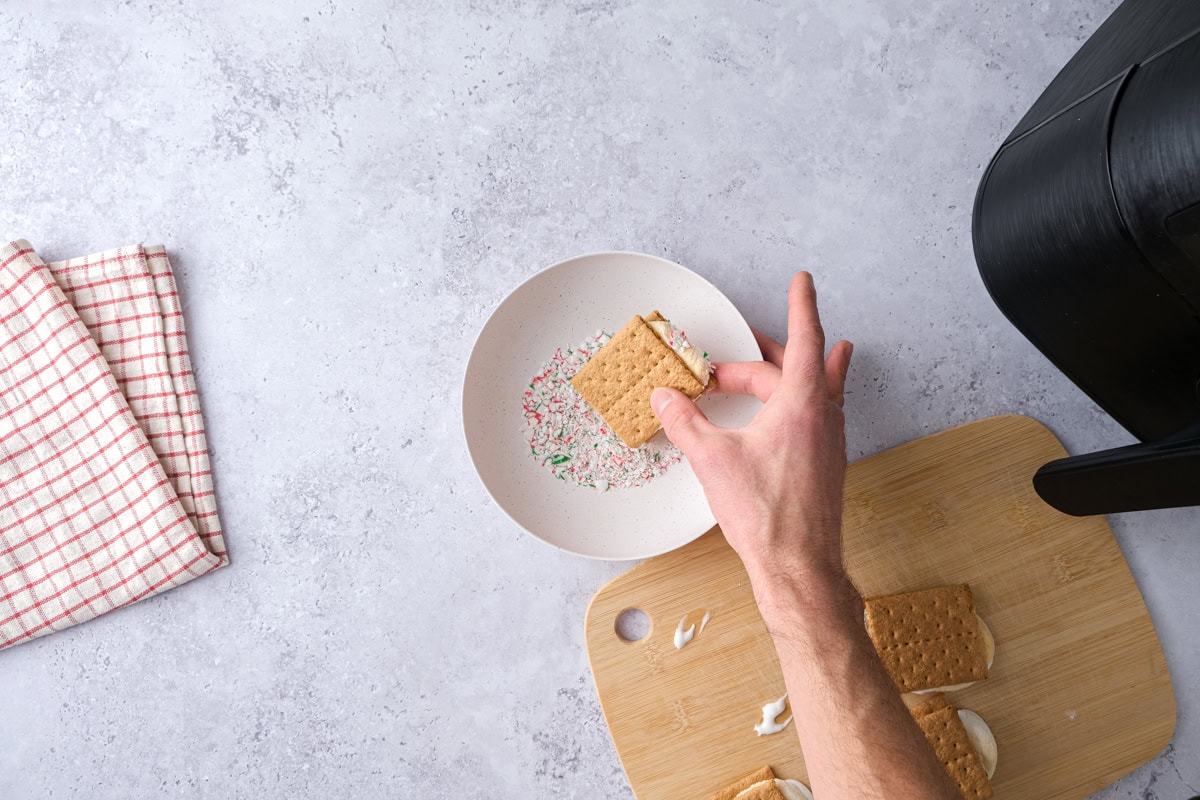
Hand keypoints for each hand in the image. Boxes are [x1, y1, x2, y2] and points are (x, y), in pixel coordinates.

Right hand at [650, 272, 852, 586]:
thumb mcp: (712, 459)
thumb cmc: (766, 514)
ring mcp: (829, 442)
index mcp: (801, 403)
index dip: (802, 305)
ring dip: (789, 375)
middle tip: (732, 357)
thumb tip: (664, 400)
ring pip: (814, 391)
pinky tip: (782, 417)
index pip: (805, 338)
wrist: (798, 565)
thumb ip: (685, 423)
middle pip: (798, 366)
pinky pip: (815, 417)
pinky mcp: (824, 464)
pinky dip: (796, 404)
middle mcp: (823, 417)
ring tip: (775, 366)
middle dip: (764, 355)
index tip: (803, 280)